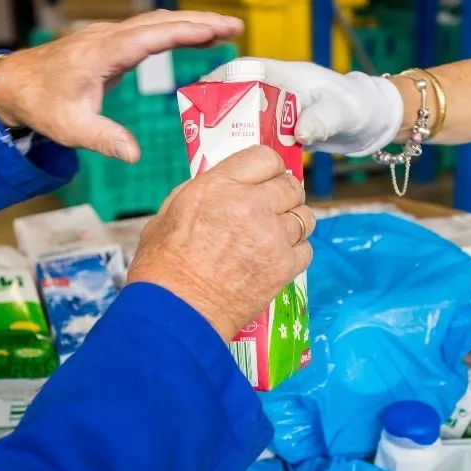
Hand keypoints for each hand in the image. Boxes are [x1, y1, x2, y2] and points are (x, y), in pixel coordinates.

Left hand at [0, 10, 242, 162]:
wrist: (13, 85)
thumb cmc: (42, 105)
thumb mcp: (71, 128)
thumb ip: (105, 140)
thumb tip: (135, 155)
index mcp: (103, 54)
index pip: (151, 36)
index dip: (185, 32)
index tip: (216, 31)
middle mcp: (108, 37)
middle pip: (161, 21)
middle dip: (201, 22)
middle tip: (236, 26)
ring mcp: (110, 36)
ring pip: (157, 21)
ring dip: (192, 22)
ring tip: (226, 30)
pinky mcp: (112, 42)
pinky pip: (150, 28)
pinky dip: (177, 28)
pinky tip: (194, 35)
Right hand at [126, 145, 314, 340]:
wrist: (176, 313)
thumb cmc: (164, 268)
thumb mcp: (170, 213)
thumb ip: (203, 192)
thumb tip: (224, 186)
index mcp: (219, 187)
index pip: (264, 157)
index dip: (267, 168)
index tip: (265, 177)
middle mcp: (251, 206)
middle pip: (290, 186)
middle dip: (283, 195)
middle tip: (273, 207)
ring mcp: (272, 236)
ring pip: (305, 217)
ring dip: (293, 224)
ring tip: (276, 235)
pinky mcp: (284, 266)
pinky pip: (307, 249)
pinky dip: (295, 253)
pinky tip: (276, 259)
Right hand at [203, 58, 403, 155]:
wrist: (372, 121)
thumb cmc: (358, 107)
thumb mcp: (341, 112)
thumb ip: (322, 119)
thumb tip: (299, 132)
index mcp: (288, 77)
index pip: (246, 70)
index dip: (221, 79)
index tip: (201, 93)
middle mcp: (279, 92)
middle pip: (240, 97)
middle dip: (220, 113)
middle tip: (200, 134)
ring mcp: (281, 112)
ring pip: (248, 120)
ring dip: (233, 134)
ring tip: (213, 154)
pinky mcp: (284, 131)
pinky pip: (260, 138)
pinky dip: (250, 150)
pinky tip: (240, 168)